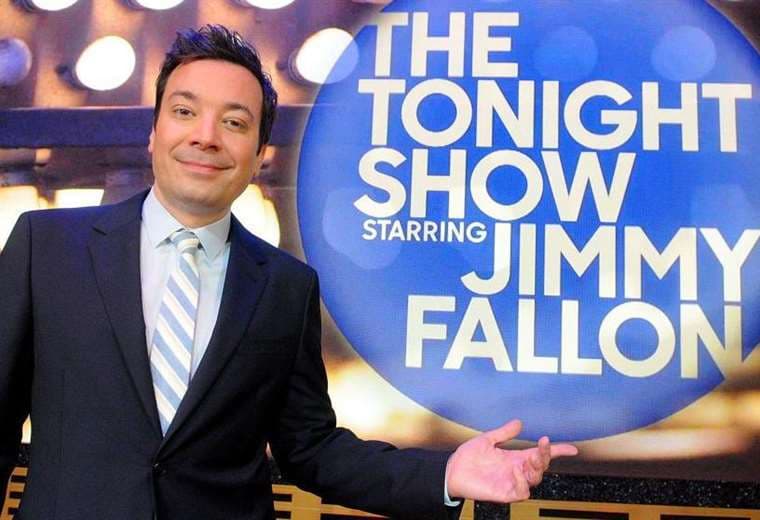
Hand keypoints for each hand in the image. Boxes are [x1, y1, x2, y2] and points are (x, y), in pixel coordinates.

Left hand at [445, 419, 577, 502]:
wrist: (452, 471)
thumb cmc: (468, 457)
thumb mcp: (487, 440)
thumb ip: (504, 433)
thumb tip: (519, 422)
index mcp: (515, 457)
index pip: (540, 455)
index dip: (556, 452)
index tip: (572, 449)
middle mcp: (517, 470)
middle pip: (541, 467)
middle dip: (545, 456)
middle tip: (542, 445)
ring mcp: (512, 482)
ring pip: (535, 479)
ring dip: (535, 468)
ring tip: (528, 458)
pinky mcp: (505, 493)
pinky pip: (521, 492)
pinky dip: (522, 482)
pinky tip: (515, 470)